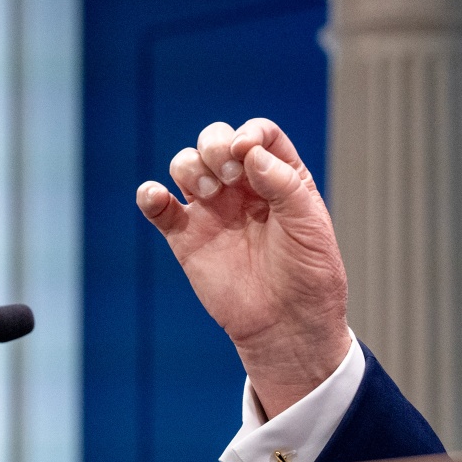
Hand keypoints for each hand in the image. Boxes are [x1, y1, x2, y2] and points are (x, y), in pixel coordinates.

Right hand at [135, 118, 350, 416]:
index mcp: (279, 179)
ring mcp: (213, 211)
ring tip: (208, 193)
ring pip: (186, 165)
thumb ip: (285, 183)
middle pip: (215, 140)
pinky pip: (159, 206)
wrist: (288, 327)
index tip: (246, 152)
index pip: (258, 135)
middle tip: (228, 173)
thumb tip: (249, 152)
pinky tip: (157, 198)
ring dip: (190, 166)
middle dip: (214, 144)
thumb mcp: (310, 226)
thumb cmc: (309, 278)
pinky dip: (150, 195)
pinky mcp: (187, 237)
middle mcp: (243, 189)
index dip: (250, 134)